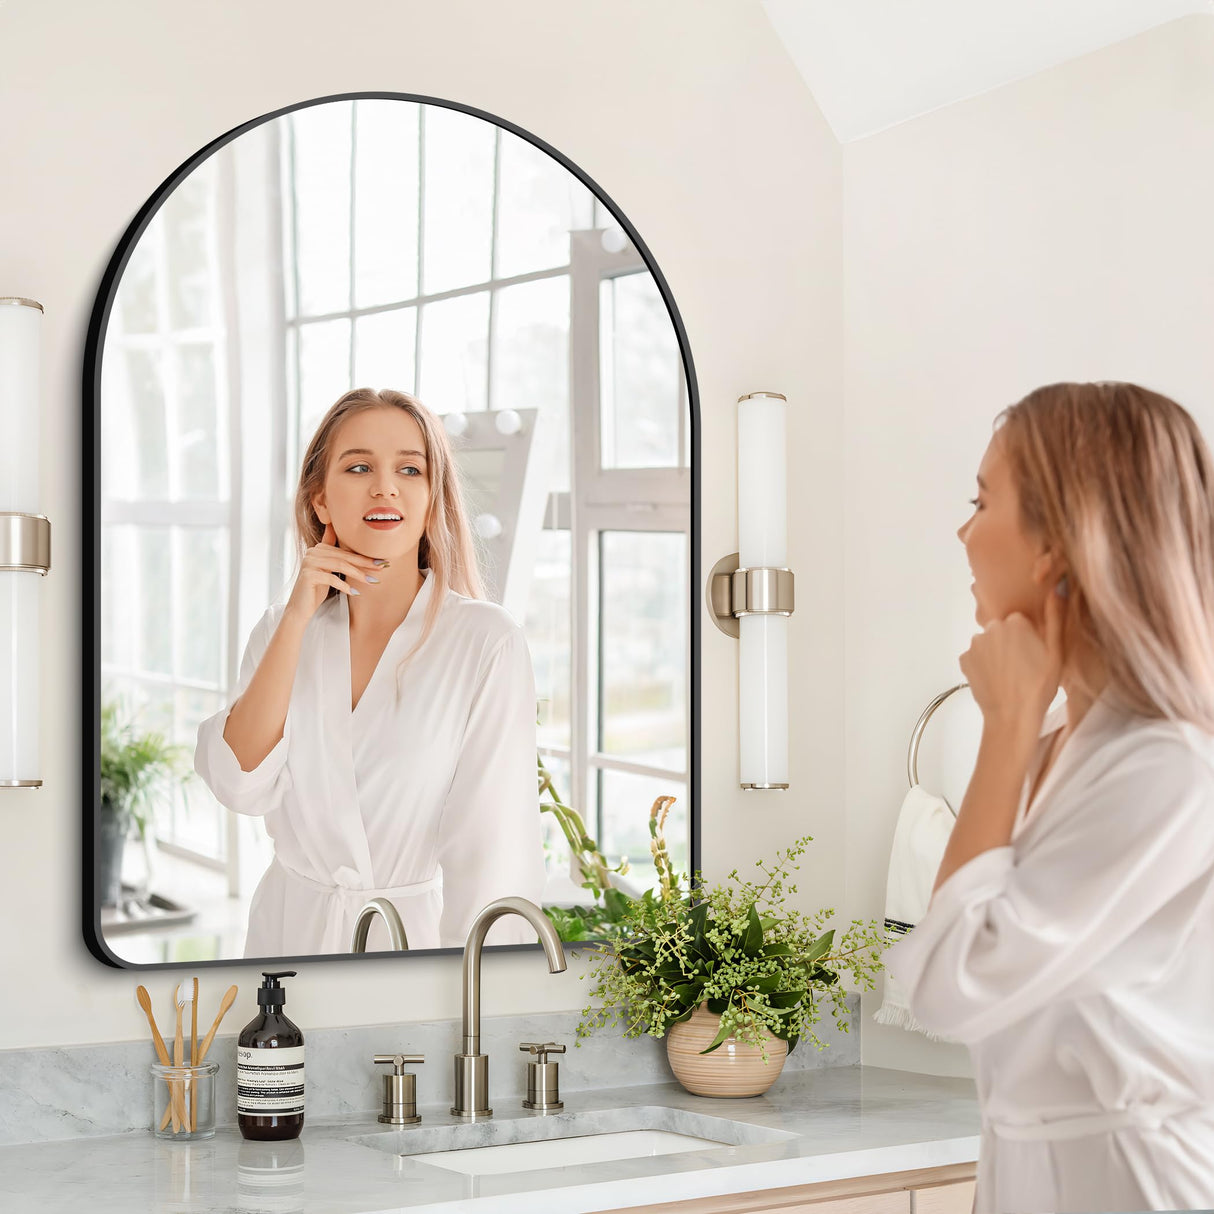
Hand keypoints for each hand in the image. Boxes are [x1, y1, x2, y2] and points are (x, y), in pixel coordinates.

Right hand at [284, 522, 381, 622]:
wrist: (300, 608)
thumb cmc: (317, 590)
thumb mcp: (330, 572)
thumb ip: (340, 558)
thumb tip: (362, 551)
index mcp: (319, 548)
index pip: (346, 551)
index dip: (364, 555)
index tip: (382, 561)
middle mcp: (313, 551)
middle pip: (344, 557)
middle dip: (365, 563)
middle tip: (382, 568)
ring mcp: (309, 562)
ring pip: (340, 565)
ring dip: (358, 574)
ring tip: (372, 581)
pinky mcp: (308, 574)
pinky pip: (331, 578)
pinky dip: (345, 586)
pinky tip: (355, 592)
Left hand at [960, 583, 1064, 744]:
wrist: (1012, 717)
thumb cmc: (1039, 687)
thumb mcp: (1056, 652)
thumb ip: (1055, 618)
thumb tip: (1058, 587)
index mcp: (1016, 622)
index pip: (1021, 621)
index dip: (1029, 637)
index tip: (1035, 653)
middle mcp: (991, 627)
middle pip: (1002, 630)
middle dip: (1011, 643)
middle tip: (1023, 666)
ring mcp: (975, 644)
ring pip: (988, 643)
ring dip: (996, 653)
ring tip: (1010, 675)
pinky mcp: (964, 659)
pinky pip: (976, 657)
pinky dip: (984, 665)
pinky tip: (996, 679)